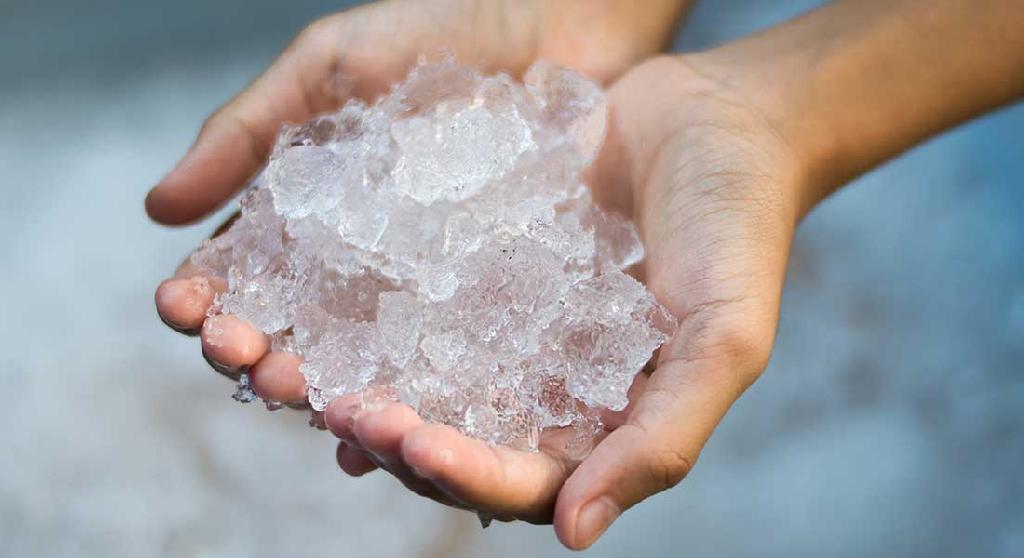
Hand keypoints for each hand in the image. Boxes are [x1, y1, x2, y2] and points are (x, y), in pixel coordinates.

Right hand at [152, 0, 687, 380]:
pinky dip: (423, 389)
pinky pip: (453, 351)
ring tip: (312, 395)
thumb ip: (248, 130)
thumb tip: (156, 209)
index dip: (206, 296)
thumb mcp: (331, 64)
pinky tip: (401, 416)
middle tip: (252, 367)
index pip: (241, 269)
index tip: (182, 310)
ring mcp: (427, 281)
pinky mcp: (493, 293)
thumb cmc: (442, 25)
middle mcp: (361, 259)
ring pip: (366, 354)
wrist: (561, 19)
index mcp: (309, 211)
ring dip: (330, 385)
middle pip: (297, 327)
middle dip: (263, 353)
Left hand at [320, 55, 801, 546]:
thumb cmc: (739, 227)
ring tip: (312, 379)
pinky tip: (327, 311)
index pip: (527, 480)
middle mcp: (550, 385)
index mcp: (605, 423)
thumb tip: (577, 535)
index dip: (468, 473)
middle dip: (402, 438)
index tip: (414, 443)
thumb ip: (663, 439)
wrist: (716, 115)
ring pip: (429, 379)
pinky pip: (423, 300)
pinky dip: (375, 315)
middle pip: (463, 439)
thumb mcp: (725, 338)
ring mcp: (512, 325)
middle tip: (346, 412)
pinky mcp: (482, 265)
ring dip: (373, 386)